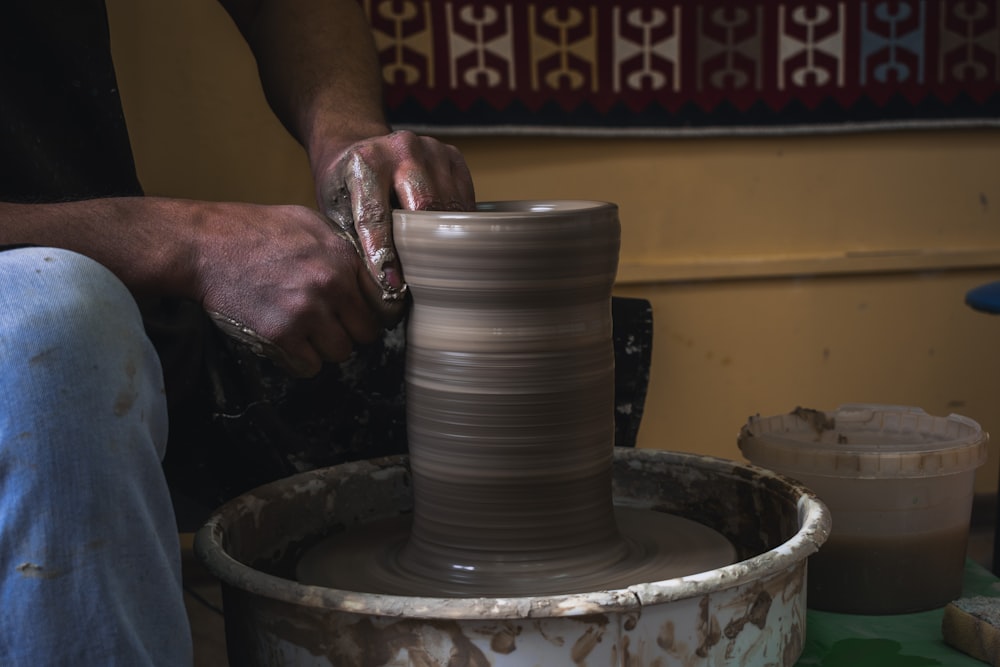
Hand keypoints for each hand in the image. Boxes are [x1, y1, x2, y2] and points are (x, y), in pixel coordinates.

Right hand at [194, 202, 384, 376]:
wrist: (204, 245)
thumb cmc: (253, 229)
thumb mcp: (309, 223)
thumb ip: (342, 249)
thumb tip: (369, 273)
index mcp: (344, 258)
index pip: (385, 303)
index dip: (374, 313)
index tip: (361, 317)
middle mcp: (332, 286)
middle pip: (366, 334)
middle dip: (349, 332)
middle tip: (328, 325)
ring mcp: (307, 313)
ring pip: (340, 353)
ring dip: (324, 348)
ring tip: (304, 332)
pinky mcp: (281, 335)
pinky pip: (309, 366)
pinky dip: (300, 361)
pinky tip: (288, 343)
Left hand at [314, 130, 474, 315]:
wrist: (358, 147)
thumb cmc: (345, 188)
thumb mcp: (337, 211)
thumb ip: (355, 241)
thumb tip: (382, 289)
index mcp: (365, 162)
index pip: (376, 215)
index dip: (384, 254)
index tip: (392, 287)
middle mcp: (401, 148)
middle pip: (424, 206)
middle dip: (424, 248)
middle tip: (421, 282)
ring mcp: (432, 149)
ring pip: (451, 205)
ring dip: (447, 240)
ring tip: (438, 269)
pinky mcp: (453, 157)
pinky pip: (465, 200)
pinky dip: (460, 226)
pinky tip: (451, 244)